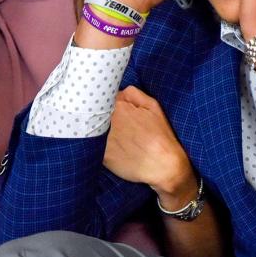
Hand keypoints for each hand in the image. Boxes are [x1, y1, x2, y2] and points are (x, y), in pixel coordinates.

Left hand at [104, 86, 195, 206]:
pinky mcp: (100, 156)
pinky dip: (97, 147)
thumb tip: (118, 91)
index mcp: (119, 106)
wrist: (163, 165)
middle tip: (115, 125)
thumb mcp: (153, 106)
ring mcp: (102, 139)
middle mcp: (107, 121)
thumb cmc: (160, 135)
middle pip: (95, 114)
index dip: (106, 104)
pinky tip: (111, 150)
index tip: (110, 109)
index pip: (102, 98)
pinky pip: (93, 147)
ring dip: (97, 131)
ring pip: (92, 130)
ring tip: (115, 138)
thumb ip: (133, 94)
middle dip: (101, 117)